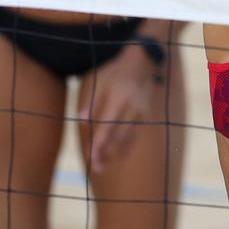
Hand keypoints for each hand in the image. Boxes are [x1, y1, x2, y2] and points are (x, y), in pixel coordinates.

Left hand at [79, 43, 156, 171]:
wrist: (141, 60)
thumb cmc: (115, 70)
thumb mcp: (99, 79)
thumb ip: (90, 100)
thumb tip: (81, 120)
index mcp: (118, 98)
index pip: (106, 126)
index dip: (98, 144)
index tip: (90, 158)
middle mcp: (132, 107)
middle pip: (118, 137)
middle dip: (106, 153)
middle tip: (95, 167)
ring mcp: (142, 111)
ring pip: (129, 138)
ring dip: (116, 153)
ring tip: (103, 164)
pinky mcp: (147, 114)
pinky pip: (136, 135)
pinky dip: (126, 146)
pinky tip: (117, 154)